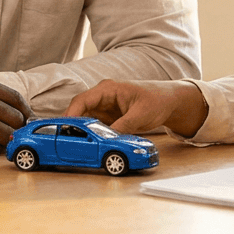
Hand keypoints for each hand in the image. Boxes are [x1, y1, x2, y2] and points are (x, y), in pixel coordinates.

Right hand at [65, 79, 206, 135]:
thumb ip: (123, 125)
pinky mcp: (109, 118)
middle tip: (66, 141)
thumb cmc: (157, 100)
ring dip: (81, 131)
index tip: (64, 127)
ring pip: (85, 120)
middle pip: (80, 111)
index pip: (82, 100)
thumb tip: (108, 138)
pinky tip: (89, 144)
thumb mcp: (141, 114)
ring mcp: (105, 108)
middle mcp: (103, 97)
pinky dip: (91, 134)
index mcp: (108, 89)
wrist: (169, 102)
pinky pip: (95, 126)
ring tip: (76, 145)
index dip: (71, 114)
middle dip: (72, 125)